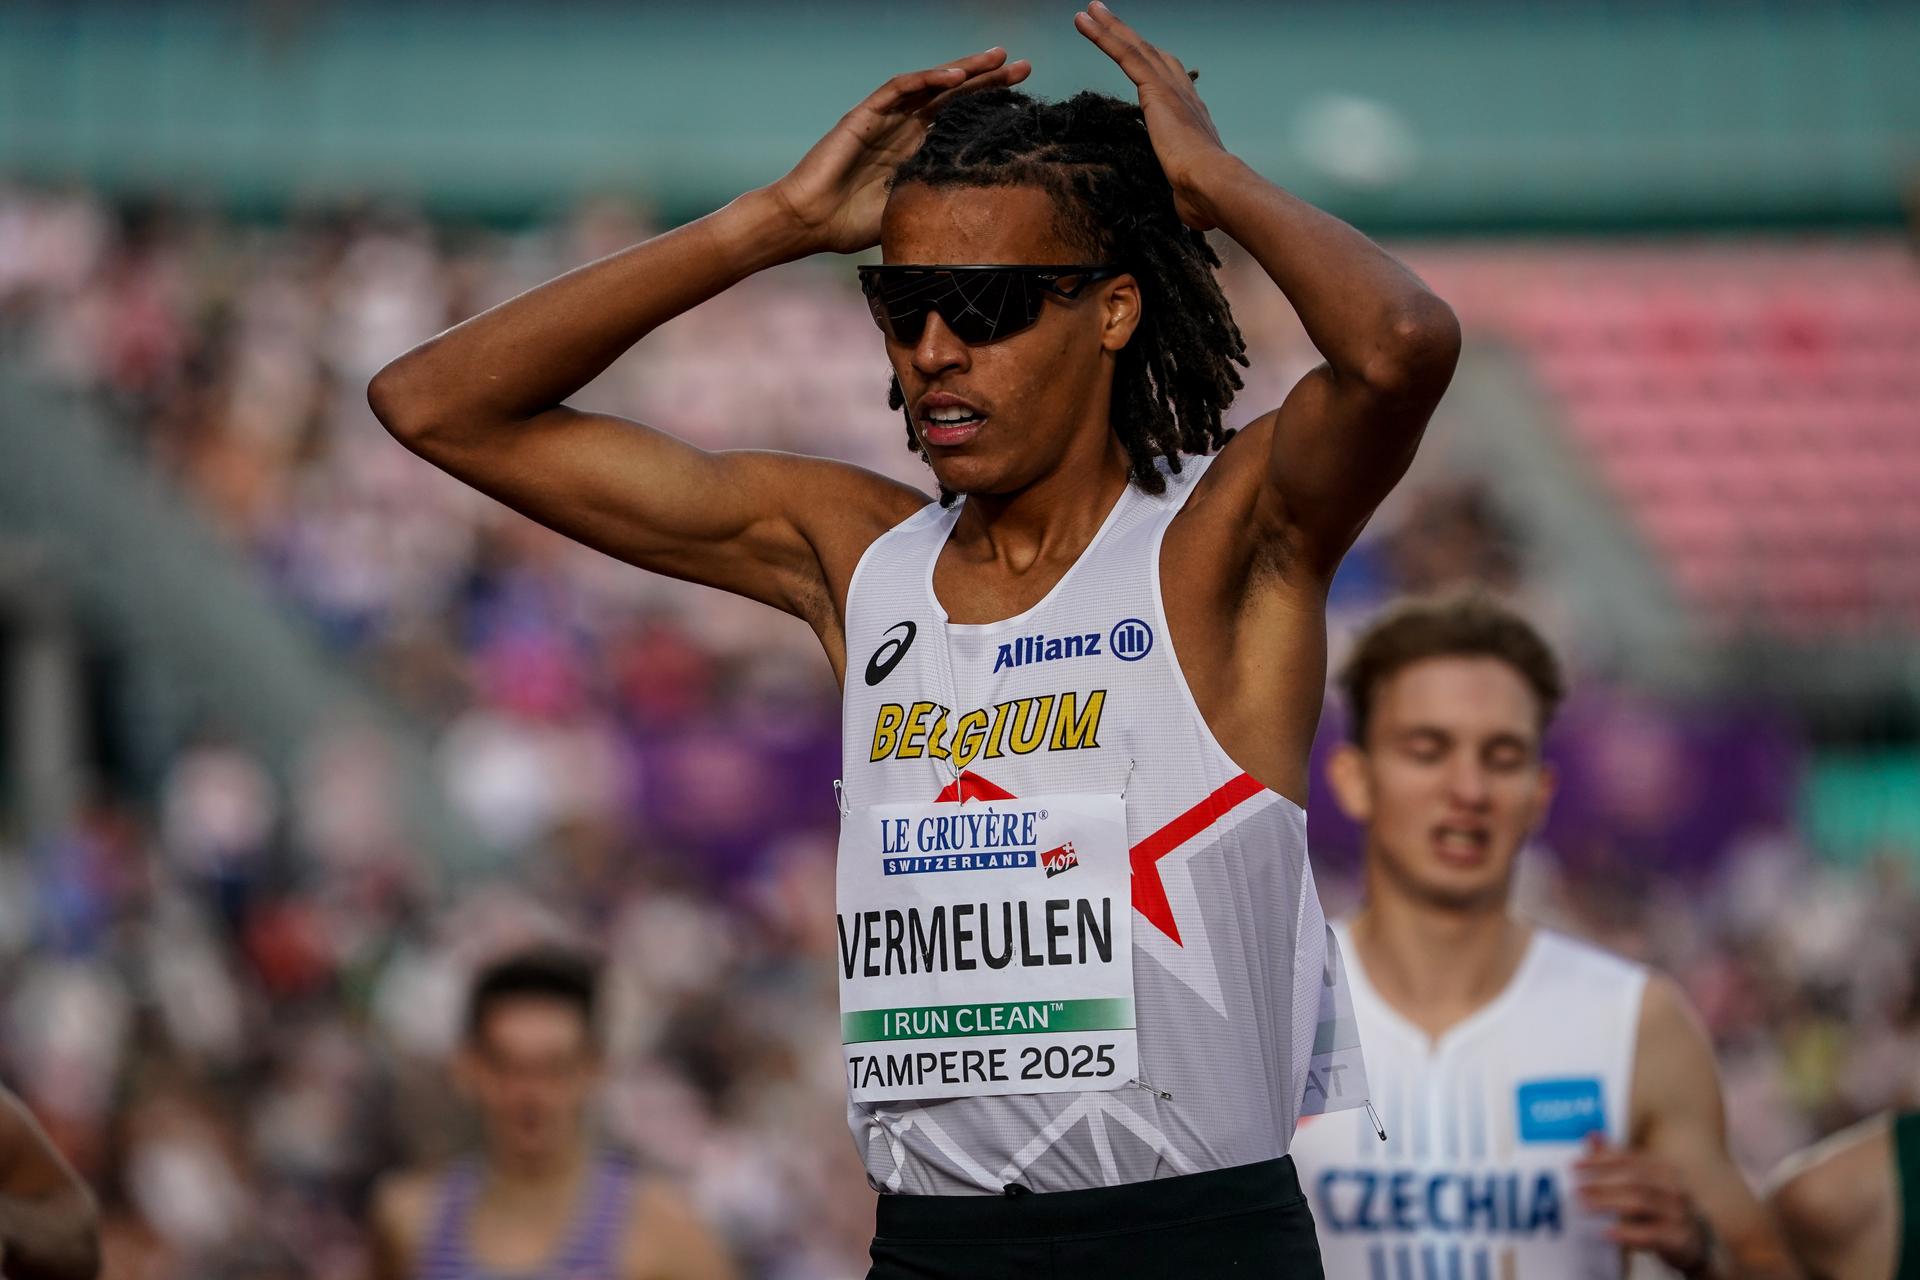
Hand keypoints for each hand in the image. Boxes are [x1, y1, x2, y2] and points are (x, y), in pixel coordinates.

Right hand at [766, 49, 1030, 255]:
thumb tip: (979, 215)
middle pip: (952, 96)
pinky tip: (954, 76)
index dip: (989, 107)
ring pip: (930, 85)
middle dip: (987, 79)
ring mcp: (884, 119)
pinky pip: (899, 89)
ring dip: (964, 70)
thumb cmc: (849, 224)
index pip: (959, 120)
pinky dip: (927, 79)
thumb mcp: (908, 212)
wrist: (809, 222)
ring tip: (997, 59)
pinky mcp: (864, 115)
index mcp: (915, 150)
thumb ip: (936, 202)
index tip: (1024, 99)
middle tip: (1023, 66)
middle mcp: (903, 128)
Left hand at [1073, 1, 1232, 229]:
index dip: (1151, 61)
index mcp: (1192, 114)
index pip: (1168, 79)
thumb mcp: (1188, 189)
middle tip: (1105, 16)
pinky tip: (1085, 21)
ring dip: (1110, 27)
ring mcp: (1170, 88)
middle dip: (1127, 34)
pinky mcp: (1155, 89)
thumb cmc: (1203, 195)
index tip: (1137, 50)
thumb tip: (1190, 213)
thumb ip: (1184, 191)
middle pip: (1150, 53)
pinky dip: (1104, 35)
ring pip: (1135, 47)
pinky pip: (1125, 54)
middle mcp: (1183, 94)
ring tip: (1088, 11)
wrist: (1212, 184)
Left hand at [1576, 1134, 1715, 1272]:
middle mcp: (1674, 1187)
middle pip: (1633, 1179)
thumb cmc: (1659, 1207)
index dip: (1600, 1160)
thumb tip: (1592, 1134)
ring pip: (1640, 1204)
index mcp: (1663, 1169)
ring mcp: (1679, 1213)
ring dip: (1608, 1203)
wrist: (1696, 1242)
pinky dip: (1627, 1233)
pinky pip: (1651, 1235)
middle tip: (1575, 1189)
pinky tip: (1606, 1233)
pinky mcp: (1679, 1239)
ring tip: (1584, 1207)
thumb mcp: (1642, 1182)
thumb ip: (1616, 1160)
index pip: (1629, 1159)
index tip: (1574, 1166)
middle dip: (1601, 1183)